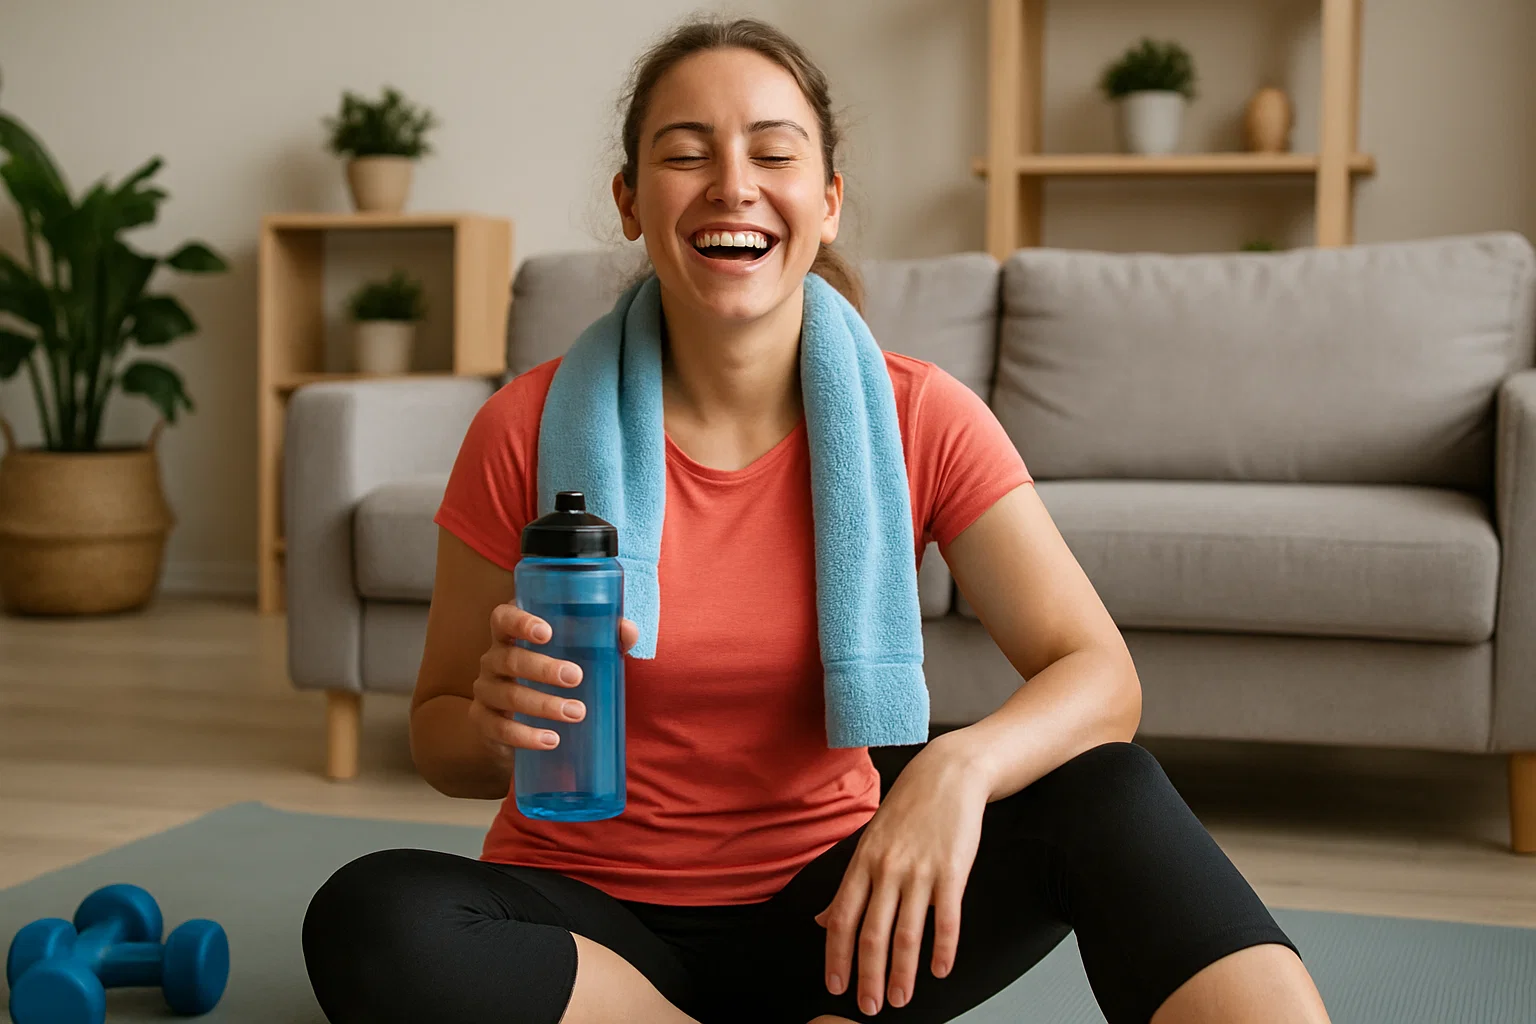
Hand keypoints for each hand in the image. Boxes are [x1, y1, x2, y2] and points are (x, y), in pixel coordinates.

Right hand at [468, 603, 637, 765]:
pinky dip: (526, 736)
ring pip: (508, 695)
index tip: (547, 632)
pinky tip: (551, 740)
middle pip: (510, 659)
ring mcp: (485, 691)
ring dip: (543, 705)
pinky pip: (499, 729)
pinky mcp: (484, 721)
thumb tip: (627, 631)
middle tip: (577, 677)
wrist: (527, 721)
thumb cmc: (557, 674)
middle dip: (543, 669)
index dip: (521, 622)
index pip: (504, 618)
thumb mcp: (578, 654)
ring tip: (577, 713)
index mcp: (511, 635)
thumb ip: (604, 639)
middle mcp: (492, 659)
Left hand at [813, 736, 989, 1014]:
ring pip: (907, 933)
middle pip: (872, 933)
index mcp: (862, 864)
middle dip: (868, 976)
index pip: (843, 919)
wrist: (946, 775)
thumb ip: (847, 887)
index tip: (836, 987)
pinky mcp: (951, 870)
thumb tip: (820, 921)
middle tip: (869, 1007)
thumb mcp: (868, 844)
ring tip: (900, 999)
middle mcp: (887, 869)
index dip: (837, 957)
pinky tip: (941, 970)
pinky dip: (943, 948)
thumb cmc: (907, 811)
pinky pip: (947, 917)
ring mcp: (920, 870)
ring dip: (903, 973)